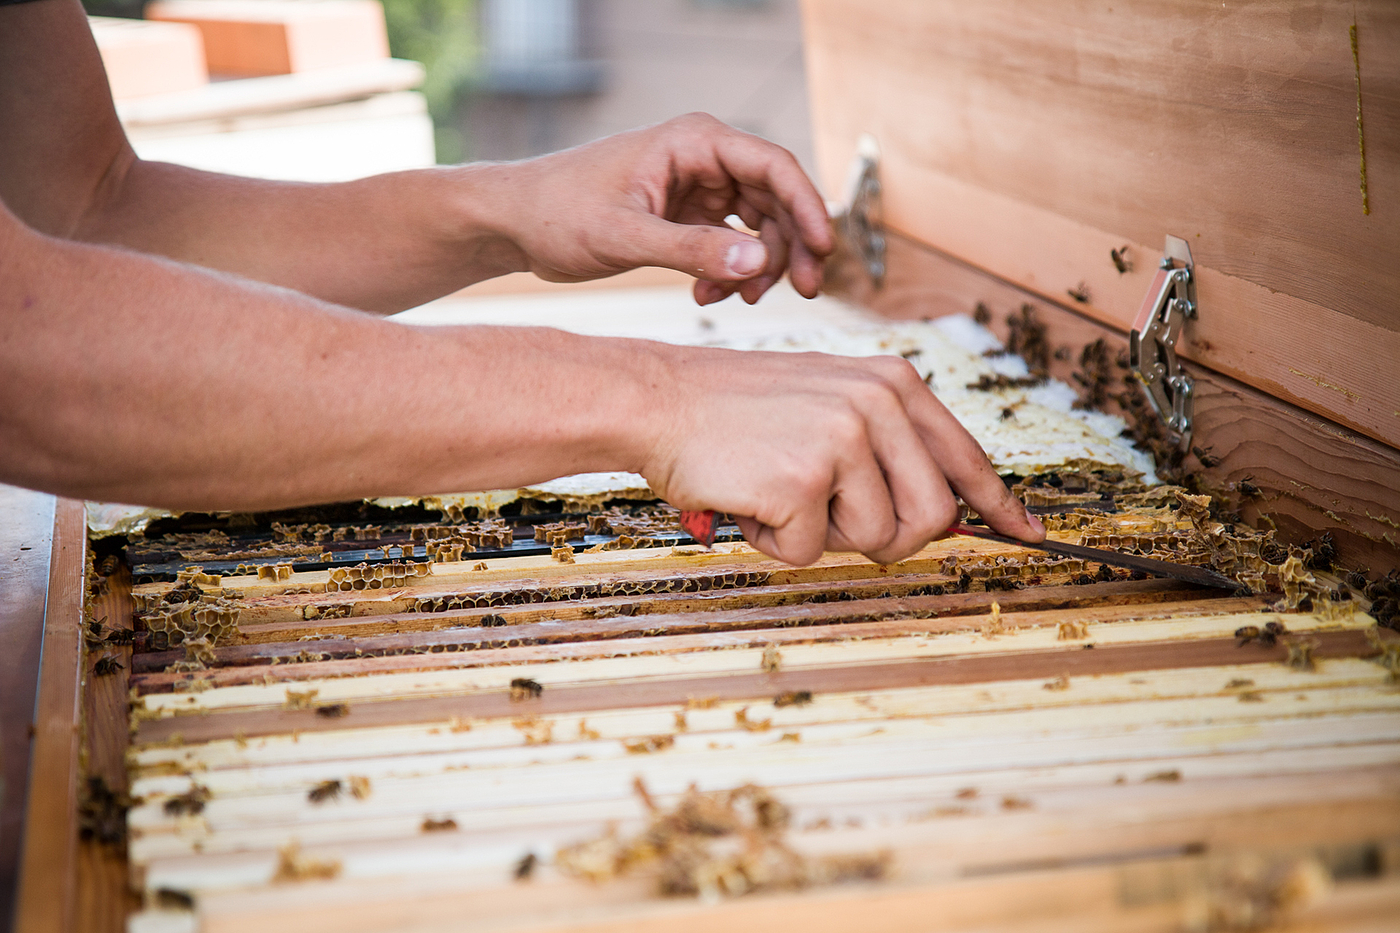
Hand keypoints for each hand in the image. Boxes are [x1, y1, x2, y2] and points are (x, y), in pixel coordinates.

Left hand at [490, 113, 832, 305]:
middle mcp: (704, 158)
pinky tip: (707, 297)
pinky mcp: (687, 215)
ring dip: (757, 267)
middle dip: (790, 247)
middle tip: (800, 291)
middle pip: (776, 199)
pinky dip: (729, 273)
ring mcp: (698, 187)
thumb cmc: (557, 213)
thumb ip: (691, 251)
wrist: (515, 223)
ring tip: (733, 301)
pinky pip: (731, 245)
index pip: (773, 166)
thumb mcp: (624, 236)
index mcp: (694, 141)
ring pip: (759, 226)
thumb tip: (758, 266)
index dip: (807, 207)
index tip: (823, 252)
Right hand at [638, 347, 1046, 564]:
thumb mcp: (829, 400)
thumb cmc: (737, 409)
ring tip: (778, 489)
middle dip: (884, 536)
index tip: (1027, 533)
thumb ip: (888, 446)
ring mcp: (842, 440)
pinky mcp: (801, 480)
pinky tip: (748, 496)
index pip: (965, 457)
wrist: (658, 397)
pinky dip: (772, 541)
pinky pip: (807, 553)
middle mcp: (878, 405)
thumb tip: (946, 515)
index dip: (998, 505)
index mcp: (892, 383)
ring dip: (819, 535)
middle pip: (930, 520)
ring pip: (874, 542)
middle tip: (829, 514)